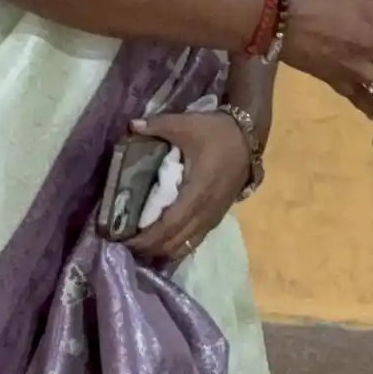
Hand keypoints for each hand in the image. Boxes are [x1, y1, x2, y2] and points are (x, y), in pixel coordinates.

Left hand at [121, 111, 251, 265]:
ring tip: (141, 247)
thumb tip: (131, 125)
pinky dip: (177, 245)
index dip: (146, 238)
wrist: (248, 137)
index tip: (124, 241)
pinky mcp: (217, 216)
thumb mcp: (187, 124)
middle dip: (149, 248)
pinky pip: (195, 240)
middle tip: (125, 245)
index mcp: (197, 192)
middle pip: (175, 241)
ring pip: (186, 245)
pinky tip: (163, 243)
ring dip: (163, 249)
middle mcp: (206, 210)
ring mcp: (213, 216)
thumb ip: (158, 125)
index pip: (169, 225)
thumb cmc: (217, 132)